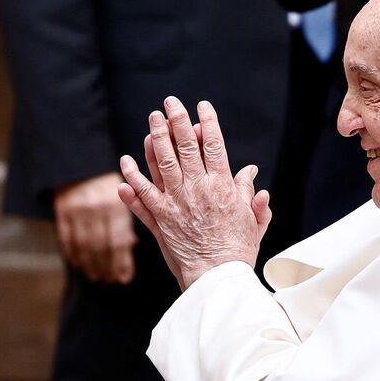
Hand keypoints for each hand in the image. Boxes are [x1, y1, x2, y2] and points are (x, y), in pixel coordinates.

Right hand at [53, 172, 137, 283]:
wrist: (81, 162)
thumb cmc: (106, 182)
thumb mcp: (122, 193)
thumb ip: (126, 218)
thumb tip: (129, 245)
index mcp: (115, 206)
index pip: (119, 241)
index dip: (122, 262)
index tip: (124, 278)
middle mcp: (96, 210)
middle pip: (101, 247)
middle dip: (107, 267)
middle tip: (110, 279)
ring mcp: (78, 212)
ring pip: (84, 246)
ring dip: (90, 264)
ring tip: (96, 275)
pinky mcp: (63, 212)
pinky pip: (67, 238)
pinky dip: (73, 253)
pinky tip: (79, 263)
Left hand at [118, 97, 271, 289]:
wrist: (217, 277)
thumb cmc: (237, 251)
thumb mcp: (252, 220)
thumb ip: (249, 194)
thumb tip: (252, 173)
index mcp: (221, 185)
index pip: (213, 145)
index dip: (207, 123)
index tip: (202, 106)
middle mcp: (196, 188)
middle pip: (184, 147)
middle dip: (177, 121)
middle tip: (170, 103)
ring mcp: (175, 202)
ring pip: (162, 163)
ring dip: (156, 139)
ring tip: (153, 120)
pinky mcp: (159, 219)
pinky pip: (142, 194)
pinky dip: (132, 177)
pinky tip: (126, 161)